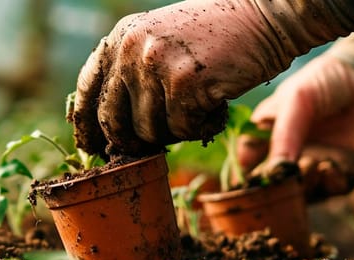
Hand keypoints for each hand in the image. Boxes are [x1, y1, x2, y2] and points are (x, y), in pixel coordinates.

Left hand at [67, 0, 353, 156]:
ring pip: (150, 132)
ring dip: (177, 131)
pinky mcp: (185, 84)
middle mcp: (130, 51)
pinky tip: (217, 106)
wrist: (266, 15)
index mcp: (118, 39)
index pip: (87, 91)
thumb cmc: (216, 35)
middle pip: (115, 122)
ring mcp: (155, 66)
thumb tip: (110, 132)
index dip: (87, 127)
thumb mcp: (159, 40)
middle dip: (136, 141)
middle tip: (159, 144)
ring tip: (200, 107)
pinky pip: (183, 130)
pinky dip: (203, 127)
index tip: (92, 150)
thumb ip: (132, 72)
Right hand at [238, 55, 353, 199]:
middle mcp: (290, 153)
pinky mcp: (344, 169)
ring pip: (302, 191)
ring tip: (310, 163)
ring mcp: (316, 162)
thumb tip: (276, 169)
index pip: (247, 160)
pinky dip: (328, 183)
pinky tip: (329, 167)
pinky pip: (332, 189)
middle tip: (284, 174)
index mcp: (269, 133)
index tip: (245, 181)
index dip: (244, 173)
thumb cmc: (325, 80)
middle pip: (273, 183)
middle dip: (276, 185)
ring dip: (303, 185)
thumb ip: (284, 133)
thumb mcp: (297, 99)